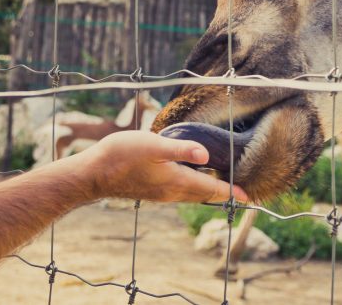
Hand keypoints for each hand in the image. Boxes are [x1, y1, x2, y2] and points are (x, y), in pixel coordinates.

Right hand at [70, 130, 247, 203]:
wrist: (93, 174)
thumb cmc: (121, 156)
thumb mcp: (152, 145)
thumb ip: (179, 149)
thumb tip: (205, 154)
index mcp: (176, 182)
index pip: (211, 189)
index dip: (231, 192)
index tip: (249, 197)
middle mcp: (171, 192)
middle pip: (205, 195)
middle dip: (224, 193)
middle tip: (242, 193)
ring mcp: (161, 193)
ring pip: (193, 194)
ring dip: (209, 191)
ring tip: (222, 184)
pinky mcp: (151, 190)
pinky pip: (181, 191)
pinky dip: (194, 187)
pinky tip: (193, 177)